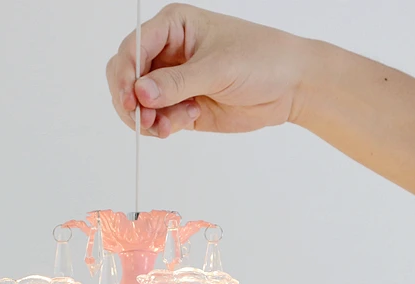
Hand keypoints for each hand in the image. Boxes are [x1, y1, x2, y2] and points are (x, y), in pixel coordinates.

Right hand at [106, 3, 314, 137]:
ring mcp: (173, 82)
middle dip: (131, 101)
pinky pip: (158, 120)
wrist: (289, 86)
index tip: (130, 99)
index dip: (125, 74)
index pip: (133, 48)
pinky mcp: (181, 106)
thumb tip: (140, 93)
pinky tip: (186, 121)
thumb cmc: (261, 59)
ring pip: (139, 103)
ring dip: (148, 118)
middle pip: (127, 76)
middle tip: (144, 121)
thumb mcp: (218, 68)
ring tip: (169, 126)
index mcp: (173, 26)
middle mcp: (168, 52)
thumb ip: (177, 83)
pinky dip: (163, 126)